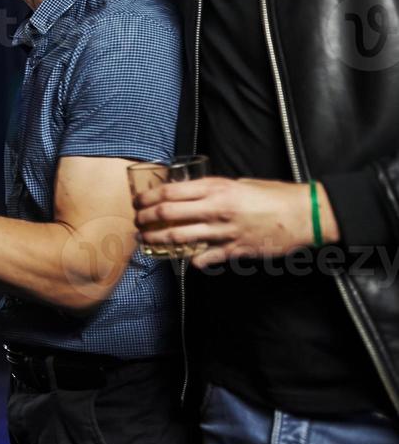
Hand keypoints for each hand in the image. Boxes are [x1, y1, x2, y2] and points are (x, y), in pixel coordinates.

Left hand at [133, 177, 333, 267]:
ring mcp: (224, 231)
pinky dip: (189, 260)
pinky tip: (182, 259)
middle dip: (146, 220)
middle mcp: (216, 208)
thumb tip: (192, 193)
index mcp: (216, 188)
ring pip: (179, 238)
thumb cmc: (275, 195)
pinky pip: (203, 258)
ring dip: (157, 241)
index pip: (170, 192)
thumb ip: (215, 189)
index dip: (148, 198)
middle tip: (137, 223)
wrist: (305, 215)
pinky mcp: (234, 250)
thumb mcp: (240, 183)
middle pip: (168, 215)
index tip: (138, 202)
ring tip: (146, 242)